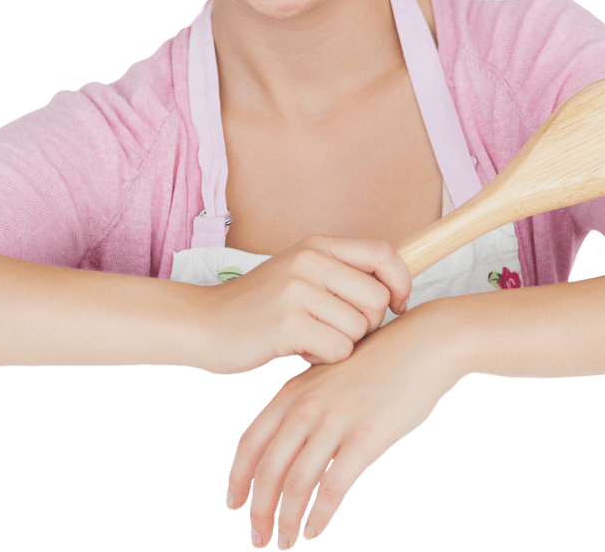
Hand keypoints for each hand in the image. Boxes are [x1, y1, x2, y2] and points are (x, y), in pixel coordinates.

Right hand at [203, 235, 412, 375]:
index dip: (401, 282)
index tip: (398, 306)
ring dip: (343, 344)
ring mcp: (297, 290)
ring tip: (312, 339)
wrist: (203, 323)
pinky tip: (301, 350)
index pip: (383, 254)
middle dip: (369, 325)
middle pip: (377, 298)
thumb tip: (393, 288)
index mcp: (317, 246)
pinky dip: (325, 358)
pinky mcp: (287, 323)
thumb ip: (339, 274)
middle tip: (340, 332)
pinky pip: (338, 349)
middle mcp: (309, 261)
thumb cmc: (258, 306)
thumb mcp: (298, 274)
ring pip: (359, 328)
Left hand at [225, 302, 464, 548]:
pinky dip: (319, 515)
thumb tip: (289, 442)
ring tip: (287, 541)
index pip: (250, 442)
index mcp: (294, 391)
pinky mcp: (366, 438)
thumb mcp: (330, 375)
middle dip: (258, 509)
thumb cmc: (381, 361)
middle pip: (267, 469)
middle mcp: (307, 406)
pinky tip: (316, 531)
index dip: (237, 478)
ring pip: (296, 484)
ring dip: (287, 519)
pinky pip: (332, 488)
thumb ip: (306, 403)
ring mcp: (335, 421)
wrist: (425, 344)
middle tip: (258, 536)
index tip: (233, 503)